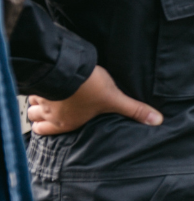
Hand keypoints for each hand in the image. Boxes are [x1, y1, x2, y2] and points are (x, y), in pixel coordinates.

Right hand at [27, 66, 162, 135]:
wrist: (68, 68)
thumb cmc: (89, 88)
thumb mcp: (115, 99)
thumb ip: (134, 110)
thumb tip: (156, 121)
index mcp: (64, 122)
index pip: (44, 132)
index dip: (45, 129)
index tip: (50, 125)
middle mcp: (48, 113)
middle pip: (33, 118)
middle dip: (38, 115)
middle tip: (49, 110)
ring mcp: (40, 96)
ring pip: (30, 103)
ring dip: (37, 100)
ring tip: (48, 96)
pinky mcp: (38, 81)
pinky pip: (31, 86)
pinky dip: (37, 85)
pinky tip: (45, 81)